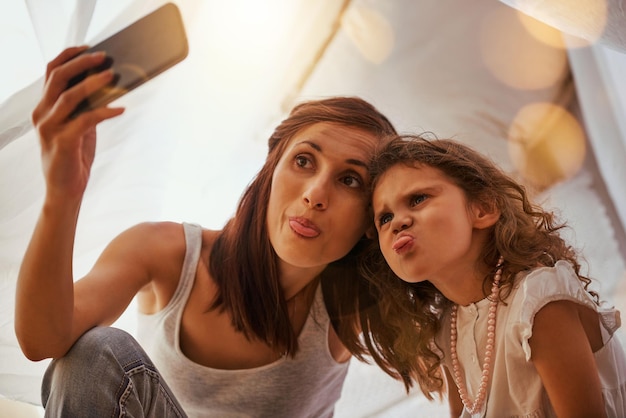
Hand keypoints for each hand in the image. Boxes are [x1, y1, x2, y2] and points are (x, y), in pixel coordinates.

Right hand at [32, 46, 124, 201]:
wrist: (64, 190)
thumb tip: (108, 85)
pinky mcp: (62, 143)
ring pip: (70, 96)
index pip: (51, 72)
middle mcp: (42, 114)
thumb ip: (85, 107)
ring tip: (113, 76)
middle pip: (58, 77)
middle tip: (106, 57)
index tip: (90, 47)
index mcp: (44, 107)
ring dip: (93, 84)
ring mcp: (49, 128)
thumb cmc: (74, 156)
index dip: (69, 56)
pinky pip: (85, 121)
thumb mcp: (79, 126)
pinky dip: (104, 112)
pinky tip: (121, 109)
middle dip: (82, 63)